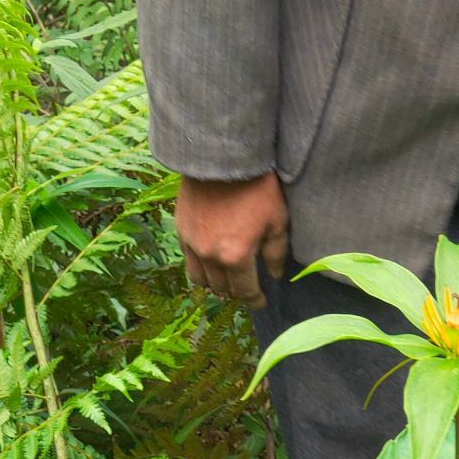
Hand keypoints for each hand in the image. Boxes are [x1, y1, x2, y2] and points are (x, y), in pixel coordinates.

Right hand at [176, 173, 290, 307]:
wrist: (223, 156)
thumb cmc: (257, 186)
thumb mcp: (278, 220)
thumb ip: (276, 253)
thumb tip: (274, 275)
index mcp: (235, 256)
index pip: (245, 291)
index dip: (255, 300)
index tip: (261, 302)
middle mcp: (209, 256)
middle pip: (222, 289)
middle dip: (236, 292)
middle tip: (246, 288)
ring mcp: (191, 244)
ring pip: (200, 280)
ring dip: (215, 284)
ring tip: (226, 279)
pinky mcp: (181, 229)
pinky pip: (188, 260)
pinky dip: (200, 267)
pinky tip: (210, 261)